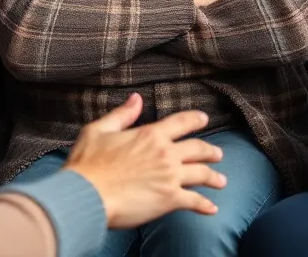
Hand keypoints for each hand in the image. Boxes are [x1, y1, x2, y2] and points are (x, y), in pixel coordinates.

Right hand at [63, 93, 225, 228]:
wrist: (86, 194)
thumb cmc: (88, 163)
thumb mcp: (99, 130)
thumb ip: (122, 115)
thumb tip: (136, 98)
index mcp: (150, 135)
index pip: (180, 123)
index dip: (194, 120)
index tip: (204, 119)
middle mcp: (165, 153)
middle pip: (197, 149)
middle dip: (210, 151)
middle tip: (218, 154)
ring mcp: (170, 177)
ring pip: (201, 174)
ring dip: (213, 177)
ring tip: (221, 180)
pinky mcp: (169, 200)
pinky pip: (194, 201)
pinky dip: (205, 205)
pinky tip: (212, 209)